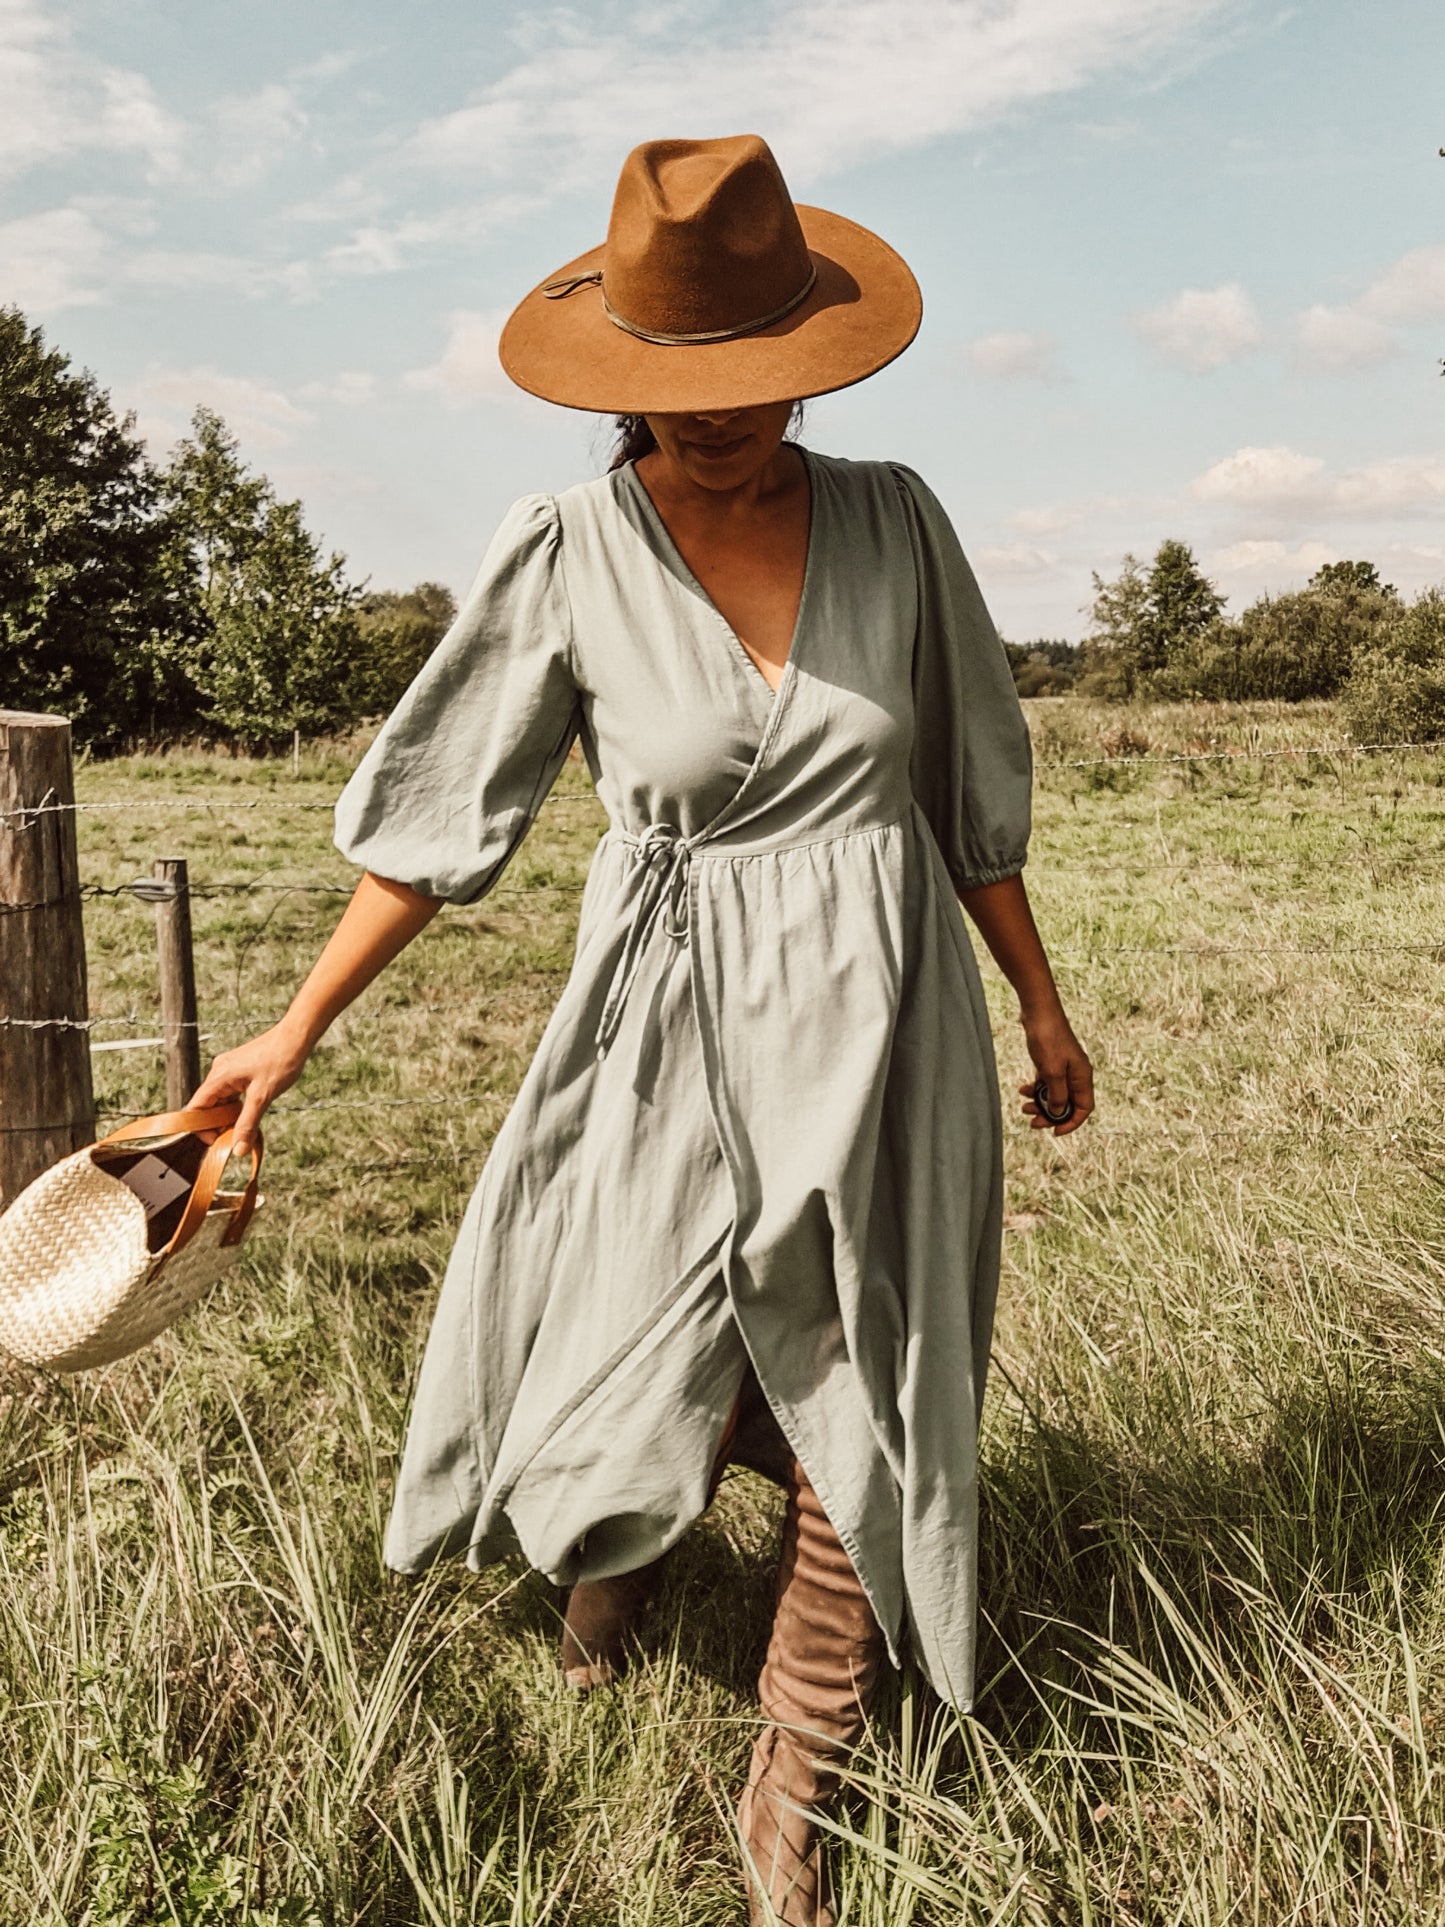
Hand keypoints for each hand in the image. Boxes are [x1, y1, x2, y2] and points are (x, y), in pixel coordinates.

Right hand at [190, 1018, 313, 1157]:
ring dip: (229, 1116)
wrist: (296, 1038)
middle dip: (217, 1124)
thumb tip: (238, 1150)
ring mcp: (229, 1070)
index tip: (217, 1141)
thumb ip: (247, 1124)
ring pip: (221, 1100)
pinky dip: (237, 1106)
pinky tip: (250, 1113)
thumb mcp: (263, 1097)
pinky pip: (231, 1093)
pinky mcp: (239, 1069)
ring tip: (244, 1128)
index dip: (201, 1128)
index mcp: (219, 1077)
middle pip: (207, 1105)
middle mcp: (219, 1072)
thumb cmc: (280, 1061)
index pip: (196, 1108)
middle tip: (234, 1138)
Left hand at [1018, 1005, 1093, 1135]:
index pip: (1084, 1108)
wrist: (1038, 1011)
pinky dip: (1035, 1089)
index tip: (1055, 1132)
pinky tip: (1023, 1089)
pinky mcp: (1052, 1062)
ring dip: (1040, 1103)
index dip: (1071, 1123)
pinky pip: (1046, 1083)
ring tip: (1023, 1107)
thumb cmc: (1048, 1039)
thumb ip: (1057, 1094)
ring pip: (1055, 1094)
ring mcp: (1064, 1068)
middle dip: (1050, 1115)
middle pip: (1068, 1104)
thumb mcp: (1052, 1071)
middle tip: (1032, 1121)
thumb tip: (1059, 1113)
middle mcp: (1076, 1074)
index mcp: (1082, 1077)